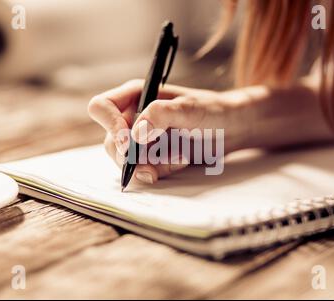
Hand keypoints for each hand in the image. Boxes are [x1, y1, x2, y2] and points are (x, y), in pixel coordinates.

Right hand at [88, 79, 244, 183]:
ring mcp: (141, 139)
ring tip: (179, 156)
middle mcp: (133, 117)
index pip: (102, 108)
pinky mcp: (151, 157)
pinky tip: (180, 161)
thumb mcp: (189, 108)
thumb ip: (161, 115)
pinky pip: (143, 171)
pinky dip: (160, 171)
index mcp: (136, 96)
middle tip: (157, 159)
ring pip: (125, 161)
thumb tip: (135, 134)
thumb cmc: (212, 110)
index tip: (130, 143)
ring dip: (150, 165)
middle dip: (133, 155)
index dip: (109, 126)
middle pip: (112, 142)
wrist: (231, 130)